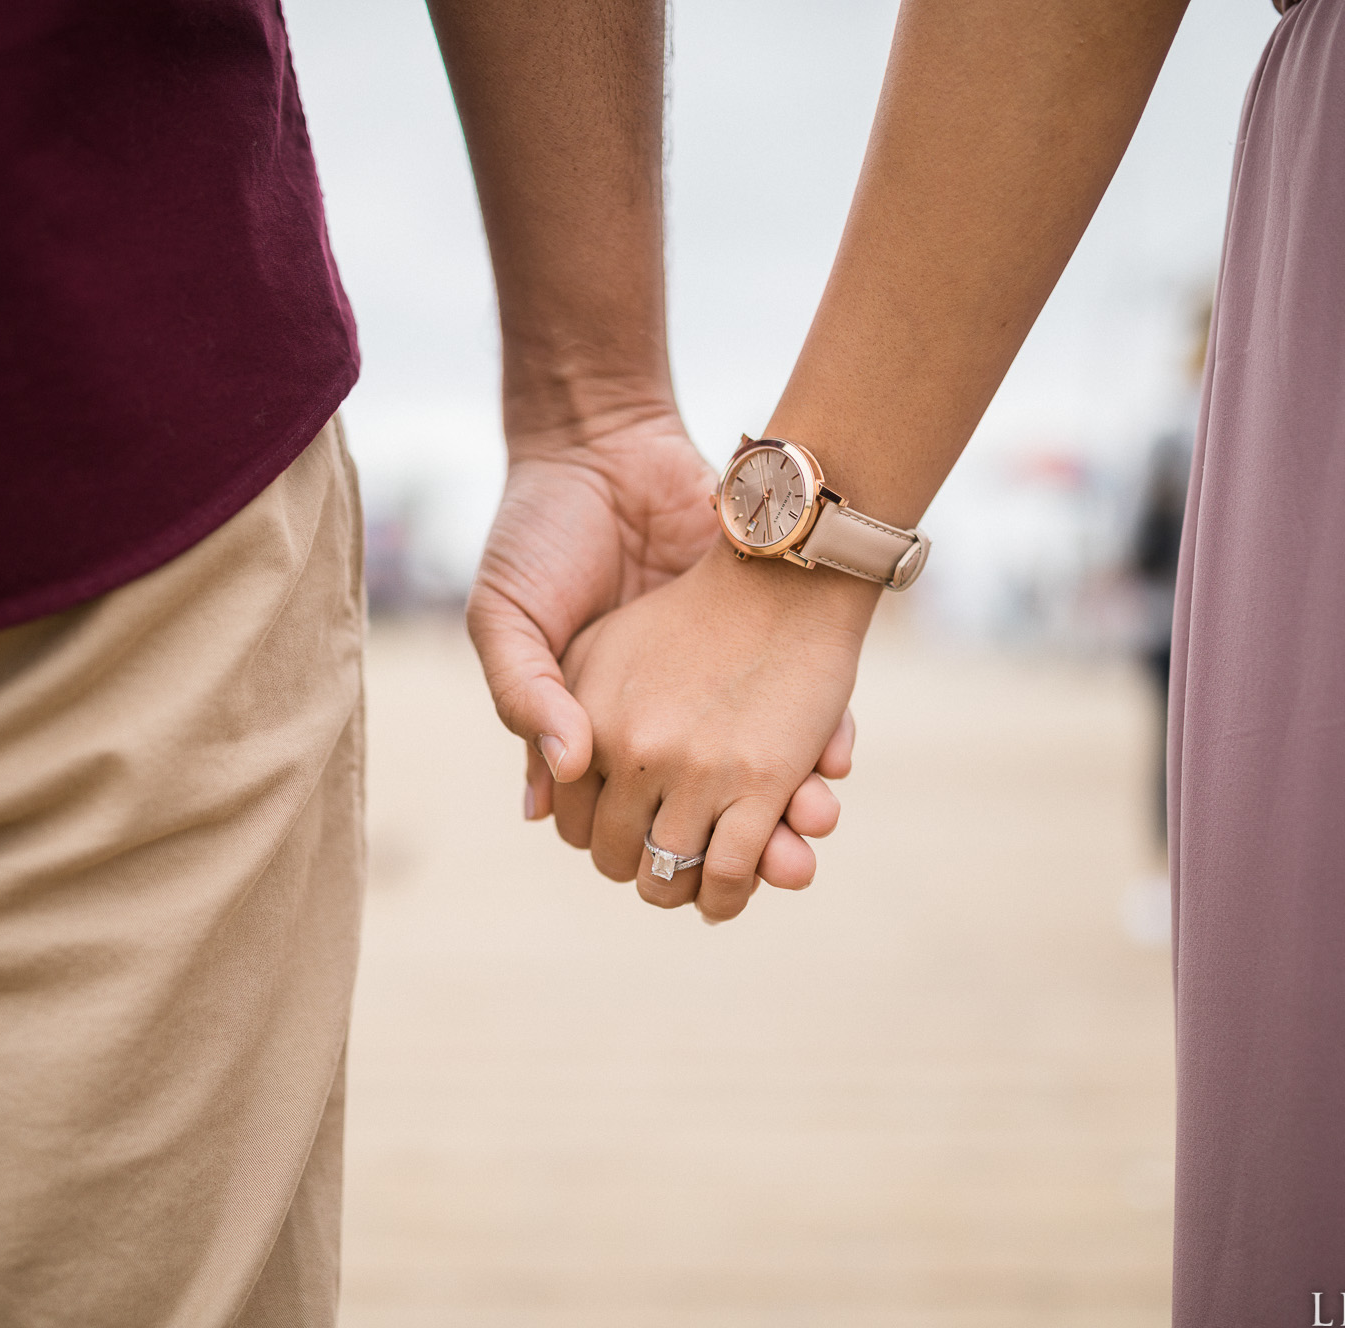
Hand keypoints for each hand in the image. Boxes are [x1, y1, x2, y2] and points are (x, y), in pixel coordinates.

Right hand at [466, 401, 852, 882]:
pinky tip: (837, 759)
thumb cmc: (537, 531)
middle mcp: (656, 724)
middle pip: (708, 815)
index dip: (660, 857)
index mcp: (590, 732)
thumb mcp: (506, 613)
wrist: (607, 437)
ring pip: (762, 778)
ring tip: (818, 821)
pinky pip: (802, 713)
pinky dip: (824, 744)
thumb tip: (561, 777)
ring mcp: (713, 690)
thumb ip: (526, 694)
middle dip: (745, 850)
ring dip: (794, 811)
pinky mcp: (760, 647)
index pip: (626, 825)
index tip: (691, 873)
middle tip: (783, 868)